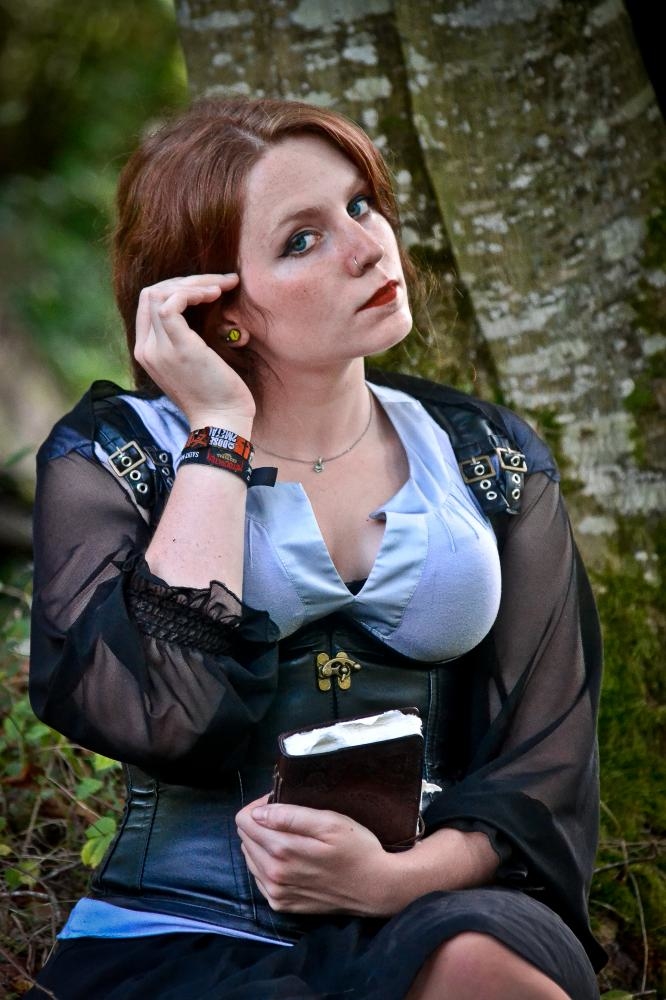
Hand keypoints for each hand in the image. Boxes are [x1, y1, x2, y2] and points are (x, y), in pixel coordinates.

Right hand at [134, 273, 254, 427]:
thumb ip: (188, 339)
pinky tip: (215, 295)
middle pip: (151, 293)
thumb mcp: (196, 362)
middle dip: (187, 280)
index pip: (149, 304)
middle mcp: (147, 349)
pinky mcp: (178, 347)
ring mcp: (159, 349)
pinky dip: (193, 292)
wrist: (223, 422)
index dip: (178, 288)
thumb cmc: (218, 394)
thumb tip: (204, 308)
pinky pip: (171, 304)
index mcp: (148, 352)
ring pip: (159, 293)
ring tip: (222, 286)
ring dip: (194, 283)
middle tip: (220, 282)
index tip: (209, 289)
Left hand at [235, 795, 394, 915]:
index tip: (277, 802)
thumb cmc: (357, 849)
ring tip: (289, 837)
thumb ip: (291, 816)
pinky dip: (267, 863)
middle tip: (286, 818)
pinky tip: (288, 858)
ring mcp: (276, 893)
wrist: (375, 888)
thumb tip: (258, 814)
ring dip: (262, 843)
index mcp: (282, 851)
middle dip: (259, 823)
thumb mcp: (330, 822)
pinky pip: (259, 878)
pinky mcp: (282, 904)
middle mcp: (273, 875)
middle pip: (245, 838)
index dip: (258, 806)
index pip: (244, 821)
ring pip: (250, 857)